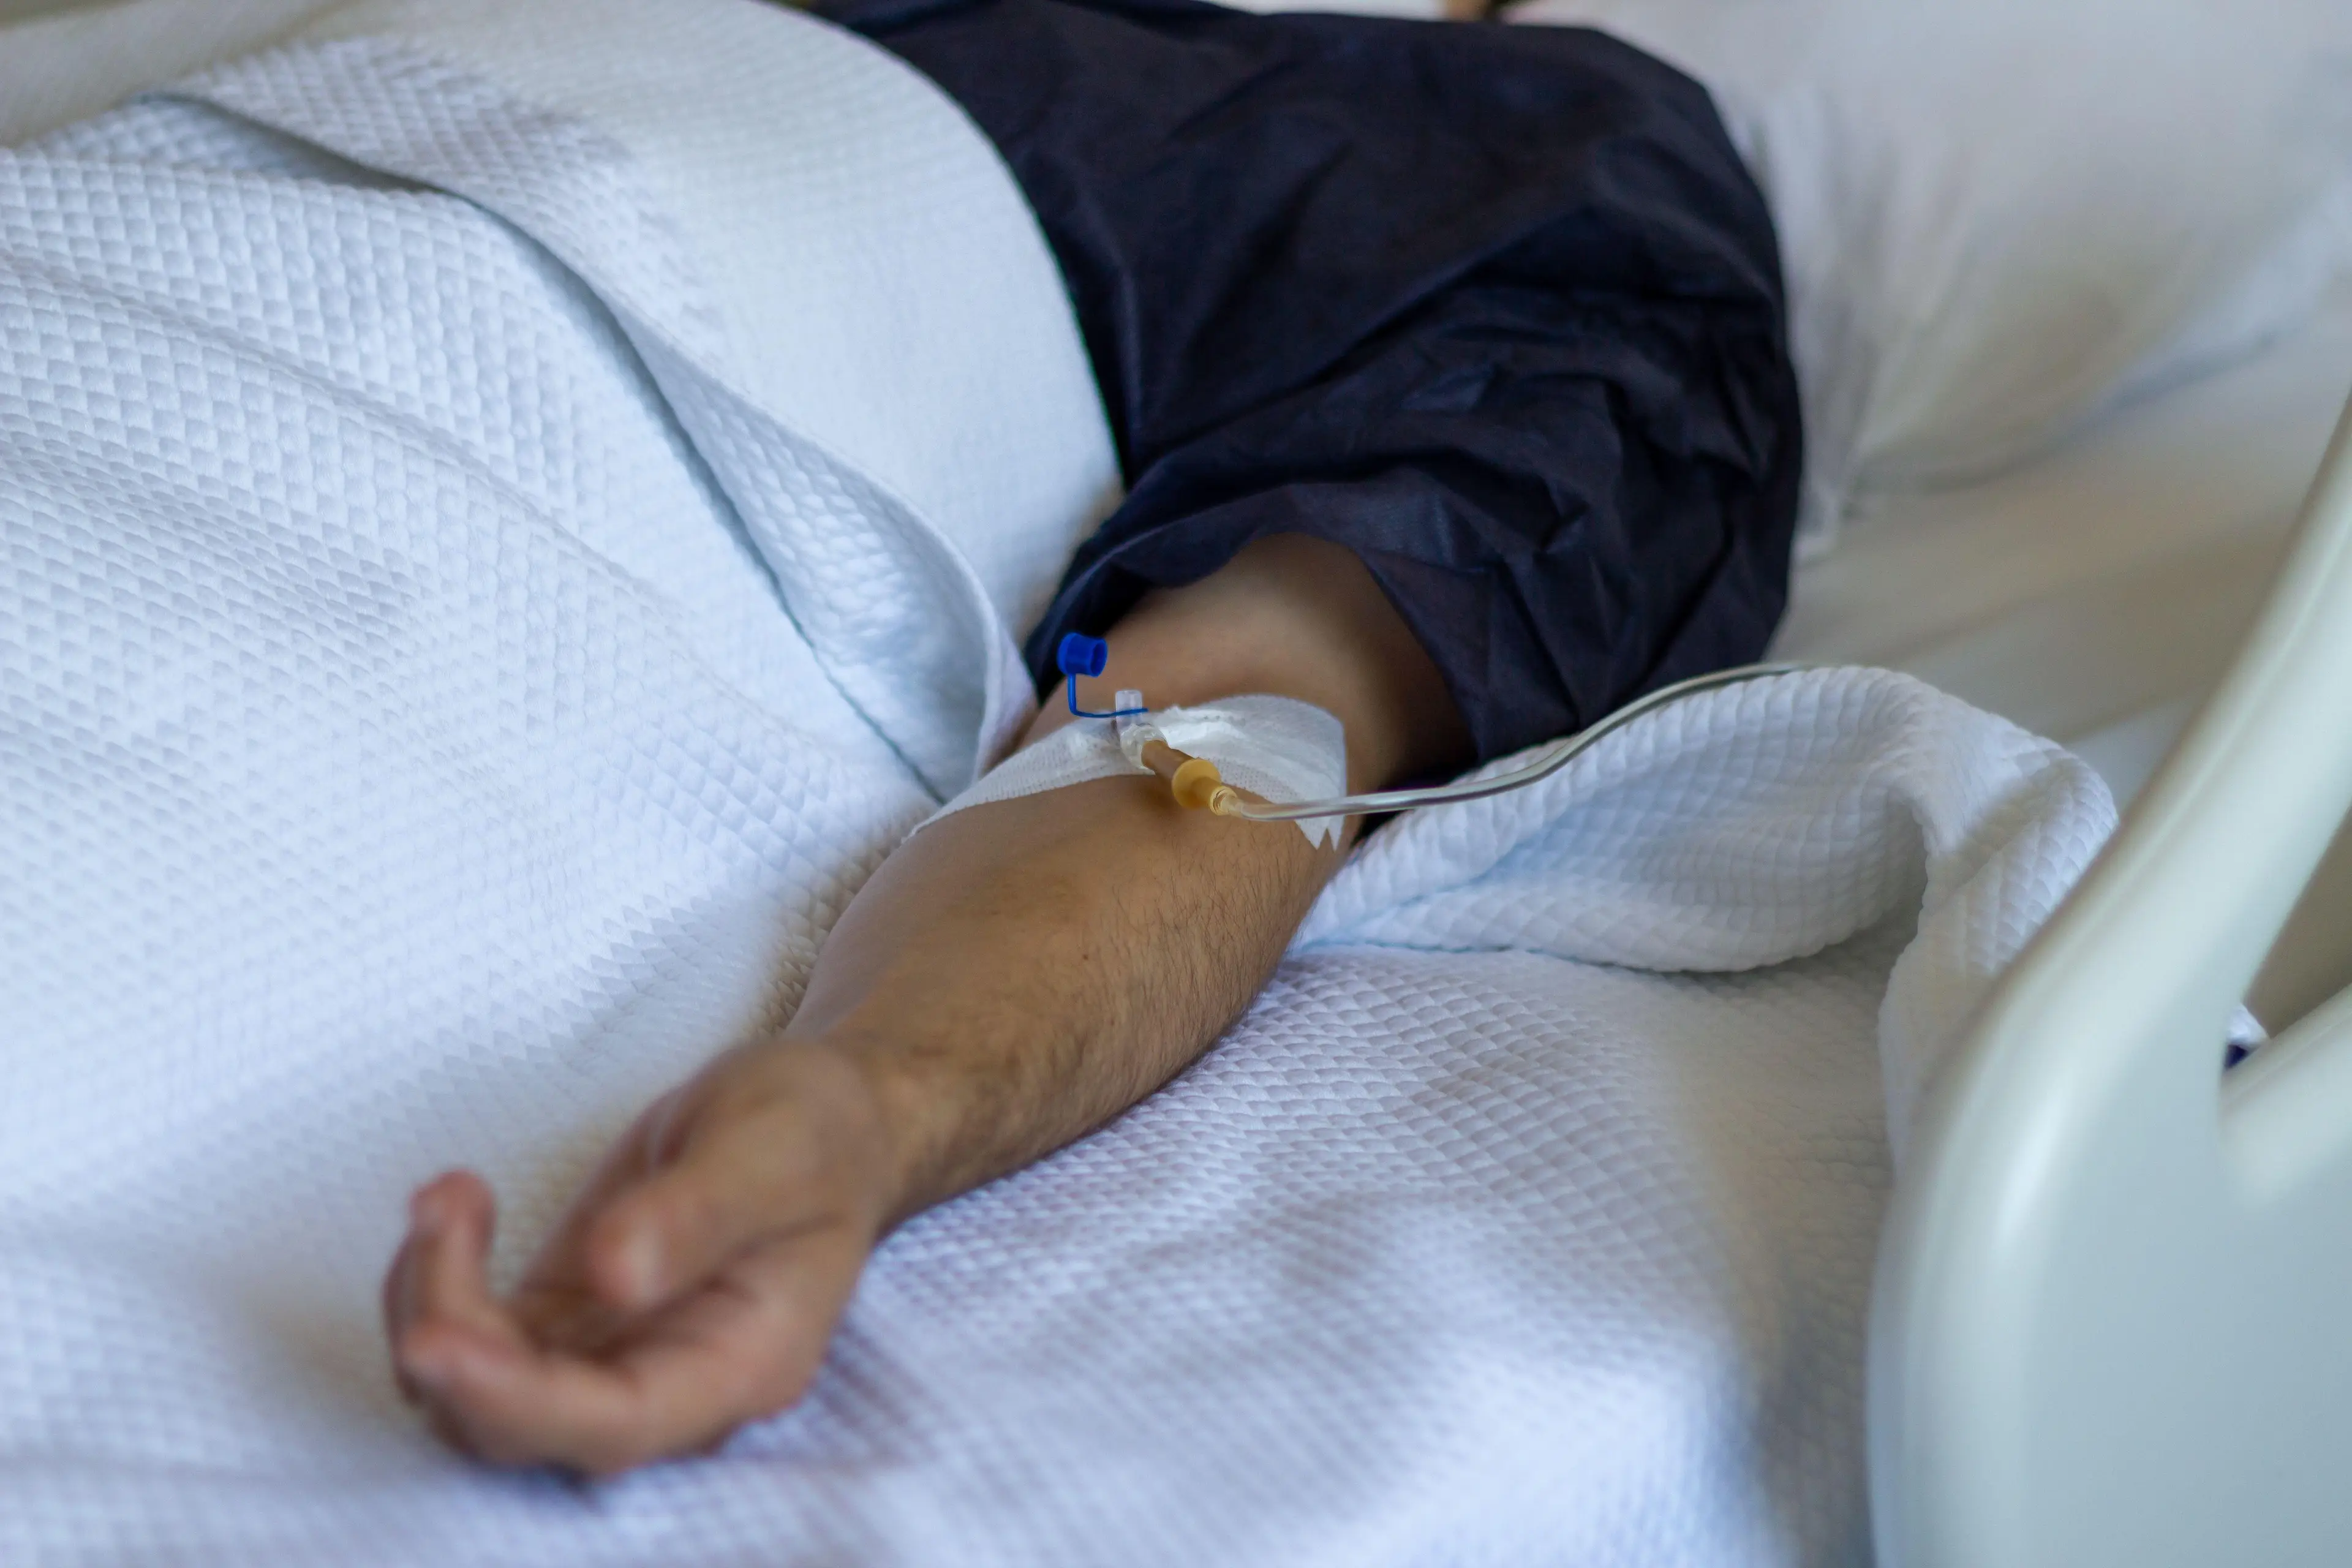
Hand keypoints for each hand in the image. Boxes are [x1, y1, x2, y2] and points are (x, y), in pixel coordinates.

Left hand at [382, 1042, 898, 1474]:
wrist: (817, 1124)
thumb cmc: (814, 1137)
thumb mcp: (773, 1150)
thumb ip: (699, 1213)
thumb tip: (615, 1277)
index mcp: (742, 1364)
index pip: (615, 1423)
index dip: (516, 1400)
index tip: (437, 1338)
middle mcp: (669, 1388)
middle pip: (524, 1428)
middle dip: (453, 1343)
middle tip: (435, 1220)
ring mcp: (609, 1363)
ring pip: (478, 1396)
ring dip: (431, 1304)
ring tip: (449, 1194)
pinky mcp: (564, 1326)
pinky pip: (473, 1342)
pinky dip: (436, 1282)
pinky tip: (456, 1199)